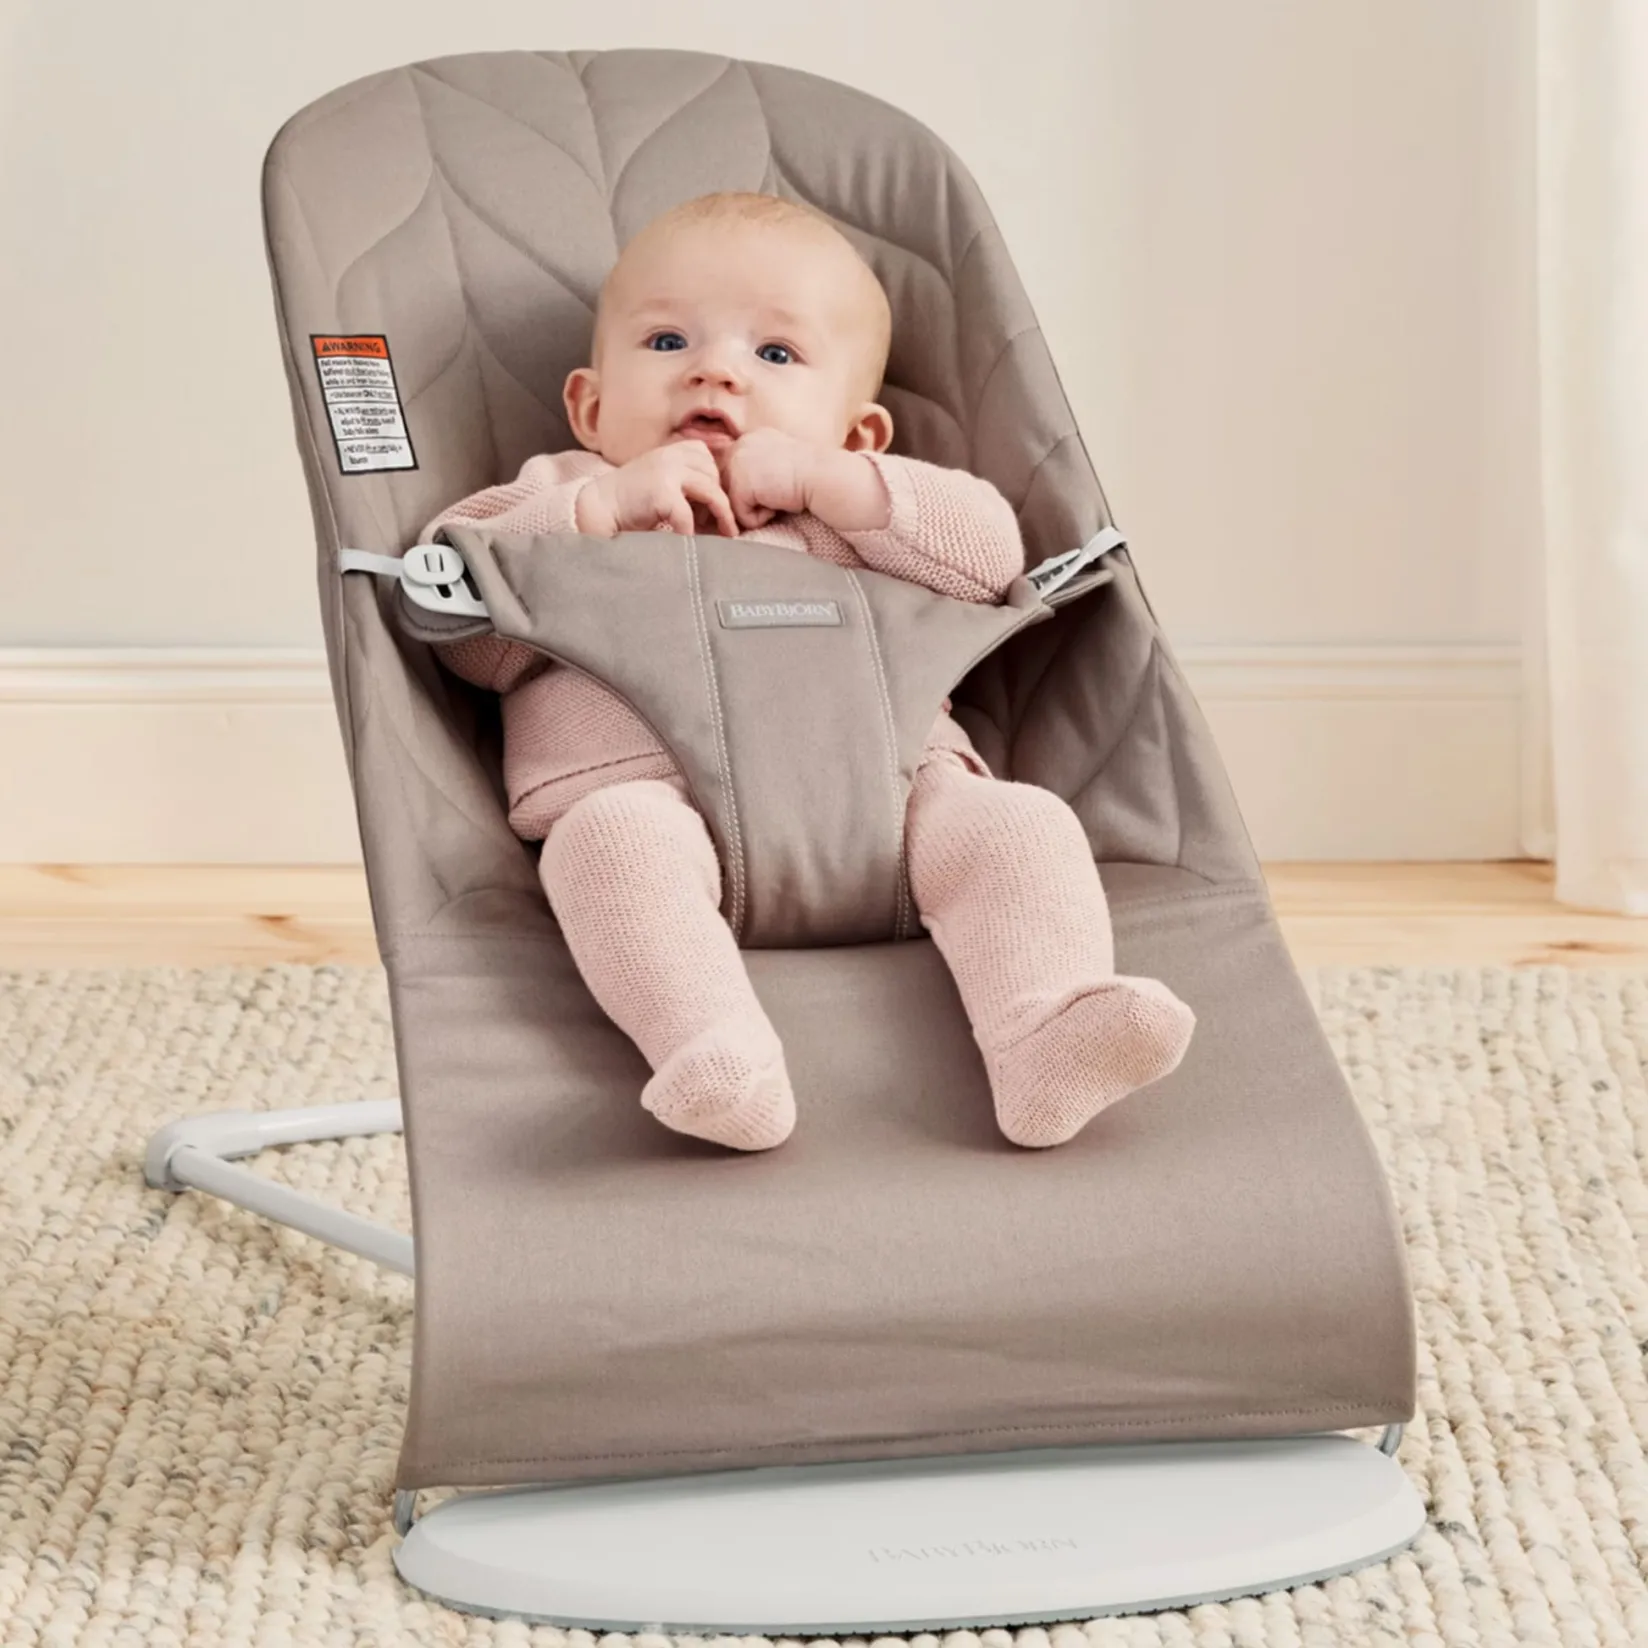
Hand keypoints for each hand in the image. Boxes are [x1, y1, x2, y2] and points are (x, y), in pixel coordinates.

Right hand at [575, 441, 738, 537]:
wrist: (598, 507)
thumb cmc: (632, 501)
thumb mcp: (661, 479)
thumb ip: (684, 482)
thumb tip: (717, 504)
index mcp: (673, 450)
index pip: (708, 460)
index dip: (714, 483)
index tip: (712, 506)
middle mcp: (672, 456)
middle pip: (714, 477)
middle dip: (719, 502)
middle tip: (717, 525)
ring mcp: (667, 471)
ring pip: (711, 493)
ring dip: (719, 516)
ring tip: (718, 536)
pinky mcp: (662, 492)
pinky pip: (688, 515)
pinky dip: (691, 532)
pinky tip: (688, 542)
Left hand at [718, 428, 822, 530]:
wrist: (824, 477)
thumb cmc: (811, 476)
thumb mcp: (780, 462)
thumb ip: (759, 468)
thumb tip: (743, 490)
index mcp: (751, 438)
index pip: (734, 471)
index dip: (751, 488)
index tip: (777, 488)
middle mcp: (740, 445)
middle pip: (728, 486)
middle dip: (749, 499)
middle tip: (778, 495)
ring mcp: (737, 463)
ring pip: (733, 502)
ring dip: (756, 508)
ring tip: (779, 499)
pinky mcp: (740, 485)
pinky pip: (741, 516)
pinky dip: (760, 519)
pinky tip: (778, 505)